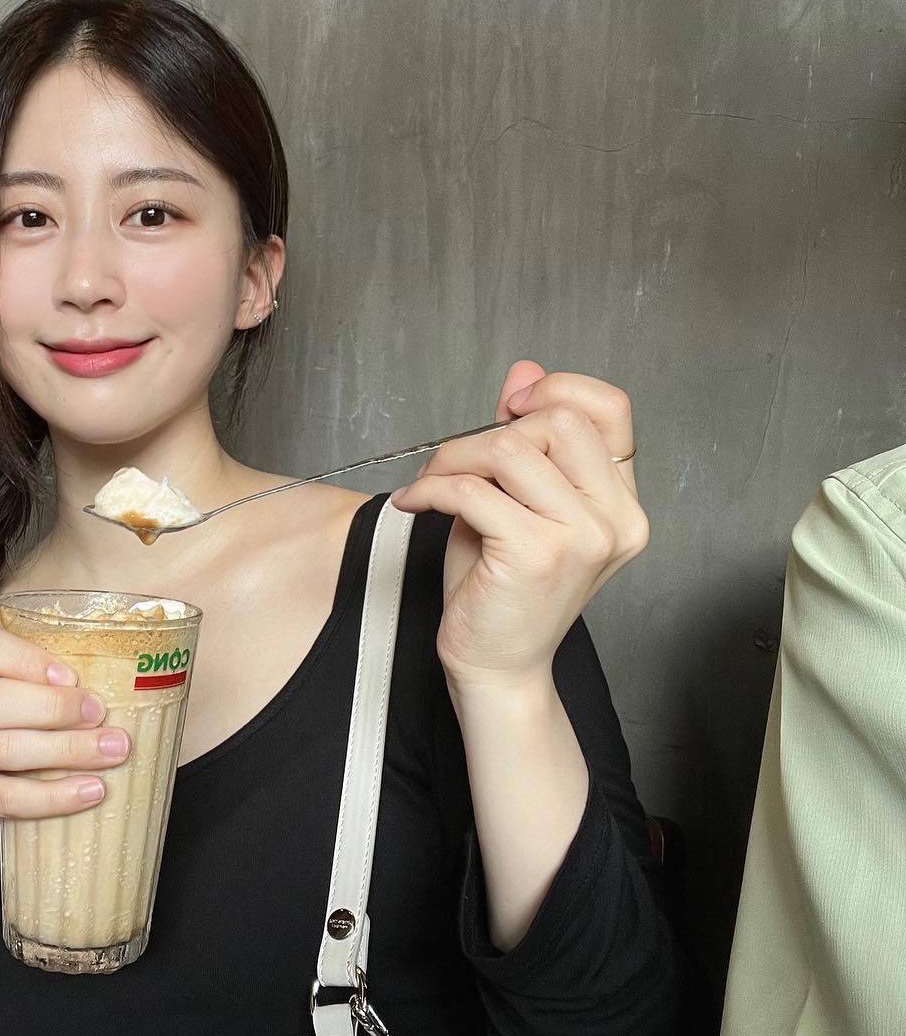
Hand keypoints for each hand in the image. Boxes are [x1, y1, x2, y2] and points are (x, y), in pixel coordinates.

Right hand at [0, 624, 131, 842]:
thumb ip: (20, 678)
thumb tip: (98, 682)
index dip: (24, 659)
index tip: (69, 676)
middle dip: (50, 707)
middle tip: (98, 713)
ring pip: (0, 750)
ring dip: (63, 750)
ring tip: (110, 750)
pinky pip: (7, 797)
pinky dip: (52, 796)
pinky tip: (89, 790)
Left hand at [391, 360, 647, 689]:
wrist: (497, 665)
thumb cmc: (502, 587)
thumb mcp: (515, 500)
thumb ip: (523, 438)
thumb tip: (524, 371)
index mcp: (619, 501)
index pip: (611, 408)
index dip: (558, 390)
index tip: (508, 408)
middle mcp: (614, 518)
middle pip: (559, 419)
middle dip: (491, 429)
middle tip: (452, 462)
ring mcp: (582, 537)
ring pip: (511, 448)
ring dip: (453, 457)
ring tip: (430, 484)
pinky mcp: (538, 554)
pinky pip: (474, 490)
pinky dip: (432, 488)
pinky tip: (416, 503)